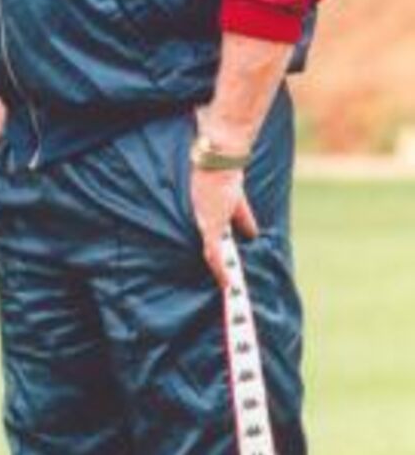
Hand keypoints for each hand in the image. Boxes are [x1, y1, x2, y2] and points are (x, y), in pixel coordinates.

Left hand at [190, 165, 258, 288]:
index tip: (227, 283)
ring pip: (213, 258)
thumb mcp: (236, 205)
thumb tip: (254, 236)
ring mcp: (207, 226)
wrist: (219, 163)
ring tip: (231, 295)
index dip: (220, 267)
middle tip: (230, 295)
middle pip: (211, 257)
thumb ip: (244, 220)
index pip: (213, 249)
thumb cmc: (224, 179)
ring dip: (222, 277)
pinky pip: (215, 252)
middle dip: (221, 277)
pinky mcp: (211, 225)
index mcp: (209, 222)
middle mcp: (205, 225)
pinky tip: (228, 283)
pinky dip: (221, 269)